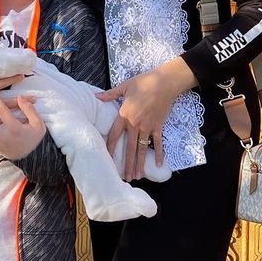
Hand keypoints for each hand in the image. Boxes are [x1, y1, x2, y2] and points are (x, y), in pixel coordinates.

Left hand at [99, 57, 196, 179]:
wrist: (165, 83)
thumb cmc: (144, 82)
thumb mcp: (125, 86)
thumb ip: (110, 94)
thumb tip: (96, 96)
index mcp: (124, 115)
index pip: (114, 135)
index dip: (110, 148)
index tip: (107, 160)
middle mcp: (135, 124)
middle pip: (129, 148)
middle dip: (127, 164)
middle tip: (125, 177)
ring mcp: (147, 127)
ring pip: (142, 149)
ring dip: (140, 163)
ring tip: (137, 176)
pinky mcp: (158, 126)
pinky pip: (158, 143)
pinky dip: (159, 154)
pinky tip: (158, 165)